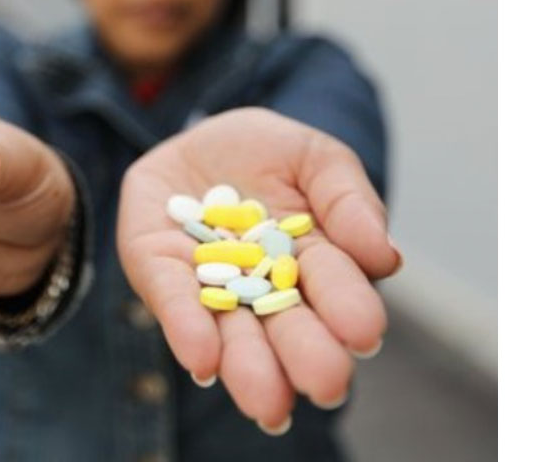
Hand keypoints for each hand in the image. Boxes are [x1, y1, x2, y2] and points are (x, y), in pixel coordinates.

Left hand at [117, 107, 399, 432]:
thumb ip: (349, 201)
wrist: (197, 137)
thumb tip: (387, 259)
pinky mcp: (156, 268)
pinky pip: (173, 301)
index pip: (333, 286)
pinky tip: (204, 360)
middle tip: (327, 385)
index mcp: (314, 262)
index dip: (348, 308)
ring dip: (250, 367)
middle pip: (285, 323)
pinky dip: (189, 329)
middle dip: (305, 353)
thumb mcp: (318, 159)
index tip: (364, 334)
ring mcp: (208, 283)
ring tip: (269, 404)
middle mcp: (262, 288)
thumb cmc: (272, 153)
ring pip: (232, 330)